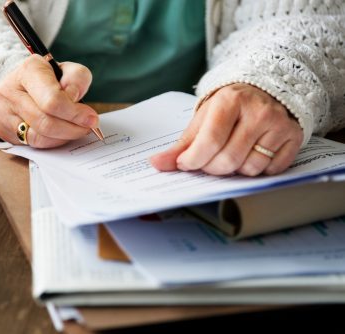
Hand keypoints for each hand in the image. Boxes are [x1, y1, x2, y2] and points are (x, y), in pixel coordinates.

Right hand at [0, 55, 98, 147]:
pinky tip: (60, 134)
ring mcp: (2, 112)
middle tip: (87, 127)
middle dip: (72, 128)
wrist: (18, 83)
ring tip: (75, 130)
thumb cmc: (47, 78)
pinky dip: (51, 142)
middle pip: (46, 122)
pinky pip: (32, 144)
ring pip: (39, 137)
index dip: (75, 113)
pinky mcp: (2, 130)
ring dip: (63, 137)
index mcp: (28, 70)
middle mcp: (9, 90)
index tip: (91, 118)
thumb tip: (74, 98)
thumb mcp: (66, 70)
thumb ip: (76, 79)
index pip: (52, 100)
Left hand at [150, 84, 303, 175]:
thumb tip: (157, 164)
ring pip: (250, 168)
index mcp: (230, 102)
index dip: (194, 160)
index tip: (187, 163)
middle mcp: (258, 111)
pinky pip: (271, 170)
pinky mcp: (294, 137)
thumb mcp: (202, 119)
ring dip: (236, 170)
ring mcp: (279, 124)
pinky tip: (253, 153)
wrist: (264, 90)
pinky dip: (257, 169)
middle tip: (210, 161)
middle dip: (212, 168)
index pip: (209, 142)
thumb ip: (181, 145)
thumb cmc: (228, 108)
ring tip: (233, 153)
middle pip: (228, 160)